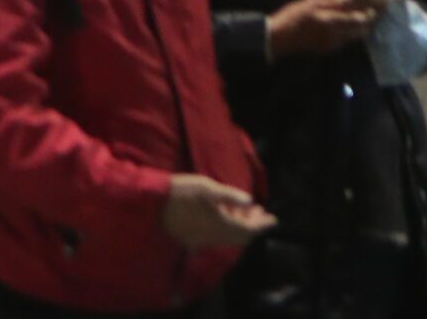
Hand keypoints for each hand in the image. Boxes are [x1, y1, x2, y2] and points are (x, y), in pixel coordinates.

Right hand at [160, 173, 274, 249]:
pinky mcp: (194, 238)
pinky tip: (223, 216)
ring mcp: (204, 239)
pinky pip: (218, 236)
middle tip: (260, 212)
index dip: (262, 224)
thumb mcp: (206, 187)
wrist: (153, 206)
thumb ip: (229, 195)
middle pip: (241, 236)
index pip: (249, 229)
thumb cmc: (181, 192)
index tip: (273, 218)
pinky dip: (227, 227)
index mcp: (222, 225)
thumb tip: (250, 200)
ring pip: (230, 237)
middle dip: (252, 224)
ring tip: (243, 211)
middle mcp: (216, 236)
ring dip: (240, 226)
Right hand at [265, 0, 375, 57]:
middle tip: (365, 15)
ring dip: (353, 29)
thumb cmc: (291, 18)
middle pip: (359, 33)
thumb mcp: (310, 5)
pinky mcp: (325, 50)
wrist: (277, 39)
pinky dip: (343, 34)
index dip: (367, 15)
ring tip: (349, 19)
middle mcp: (336, 37)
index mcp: (333, 23)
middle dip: (363, 24)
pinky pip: (341, 42)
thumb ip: (330, 2)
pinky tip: (334, 27)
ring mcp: (331, 46)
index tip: (372, 10)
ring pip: (350, 38)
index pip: (359, 21)